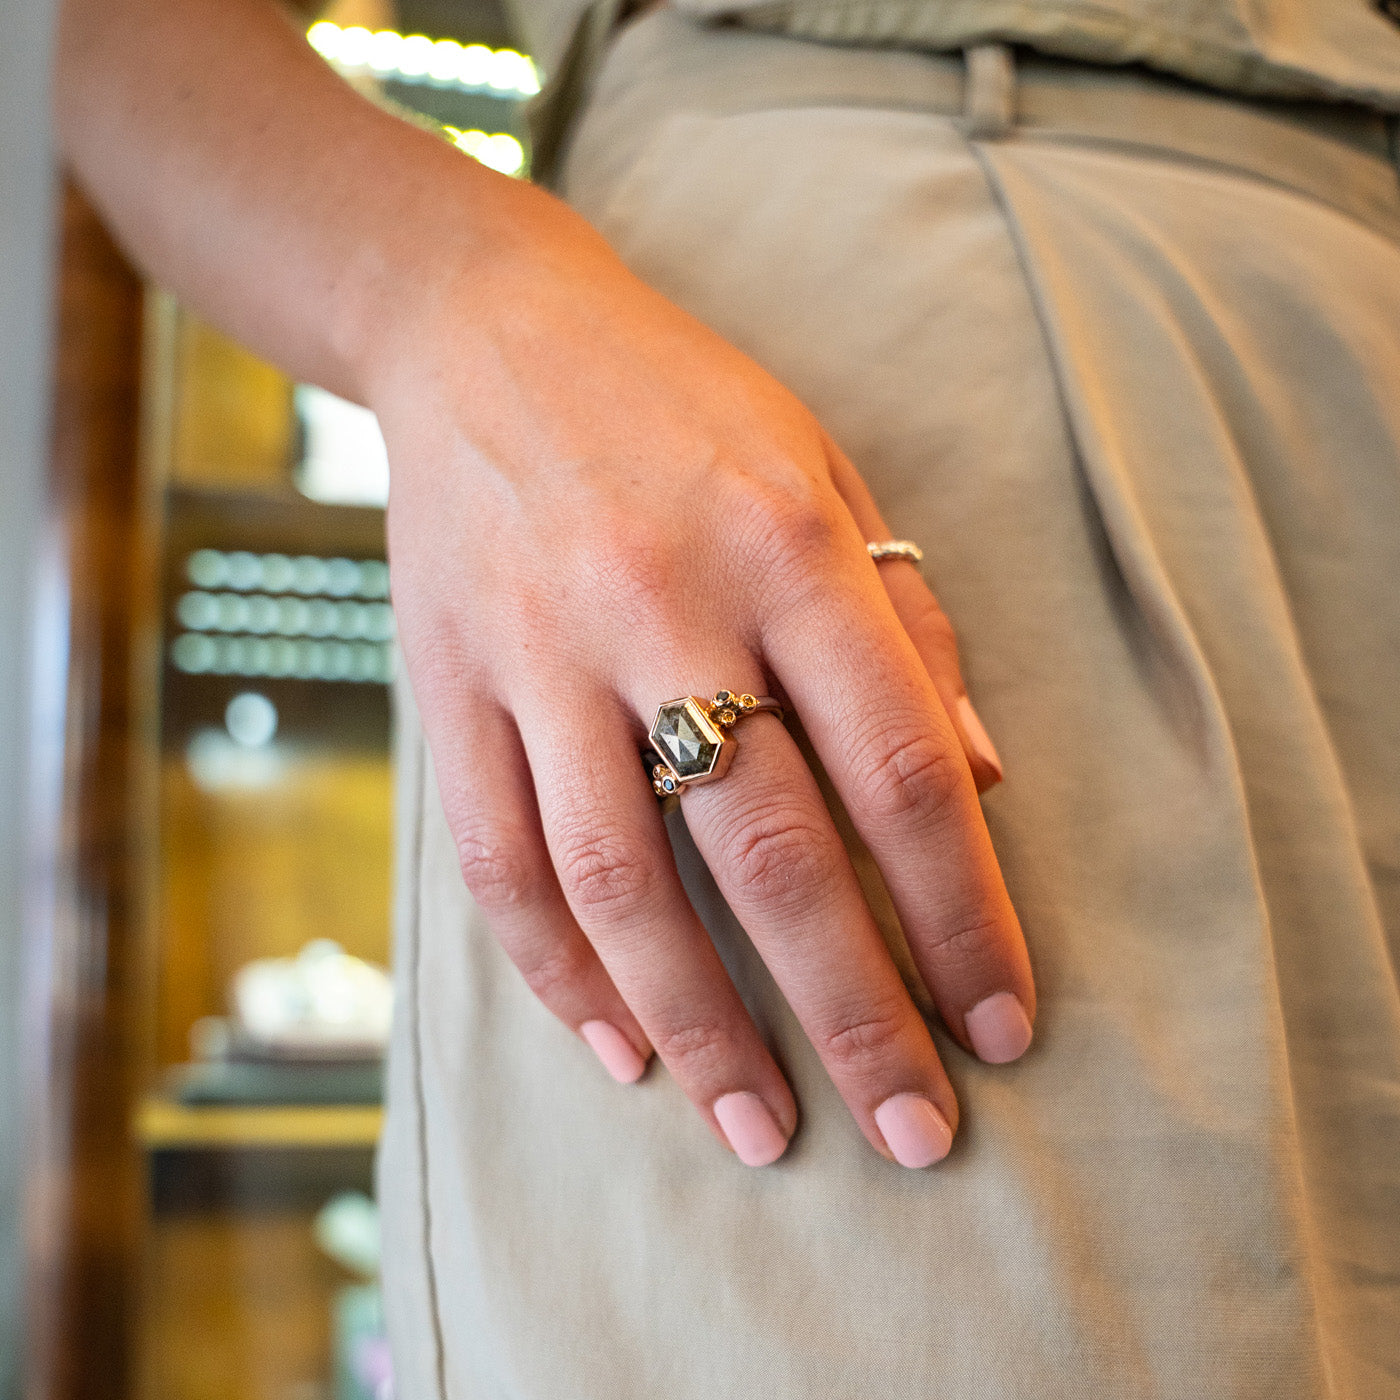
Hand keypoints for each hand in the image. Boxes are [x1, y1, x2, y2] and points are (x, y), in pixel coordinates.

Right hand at [375, 178, 1034, 1168]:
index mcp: (787, 543)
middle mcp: (662, 603)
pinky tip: (621, 1049)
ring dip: (701, 1028)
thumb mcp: (825, 469)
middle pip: (772, 854)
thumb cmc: (682, 406)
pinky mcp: (448, 681)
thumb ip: (907, 624)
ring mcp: (539, 651)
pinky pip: (499, 857)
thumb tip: (984, 782)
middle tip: (916, 1134)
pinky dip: (560, 972)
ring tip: (762, 1130)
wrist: (484, 330)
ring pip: (622, 883)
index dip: (963, 915)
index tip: (1003, 1024)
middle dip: (855, 1012)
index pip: (901, 769)